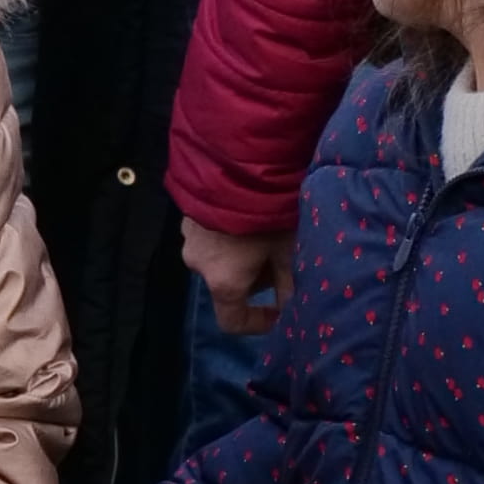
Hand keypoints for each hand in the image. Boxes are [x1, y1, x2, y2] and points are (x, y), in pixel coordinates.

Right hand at [182, 219, 291, 337]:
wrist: (235, 160)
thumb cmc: (266, 212)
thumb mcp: (287, 250)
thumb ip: (291, 286)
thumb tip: (295, 312)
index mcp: (222, 281)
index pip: (233, 321)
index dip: (259, 323)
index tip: (280, 311)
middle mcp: (198, 265)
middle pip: (230, 285)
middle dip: (258, 279)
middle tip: (283, 257)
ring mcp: (188, 237)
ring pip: (220, 259)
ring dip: (243, 255)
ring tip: (269, 230)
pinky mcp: (188, 213)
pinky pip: (212, 236)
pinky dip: (230, 234)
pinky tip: (249, 213)